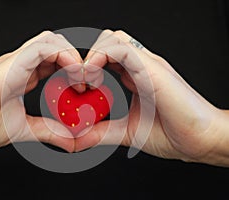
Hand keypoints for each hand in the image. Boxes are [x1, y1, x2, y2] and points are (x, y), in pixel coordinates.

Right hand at [0, 31, 81, 151]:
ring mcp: (15, 61)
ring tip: (80, 76)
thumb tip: (70, 141)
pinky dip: (62, 55)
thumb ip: (48, 131)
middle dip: (74, 59)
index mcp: (22, 76)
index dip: (72, 69)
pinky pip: (41, 47)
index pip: (53, 60)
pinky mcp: (11, 64)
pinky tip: (72, 73)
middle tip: (85, 80)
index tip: (82, 87)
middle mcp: (20, 65)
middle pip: (54, 44)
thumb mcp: (23, 128)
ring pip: (50, 39)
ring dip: (70, 54)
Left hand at [75, 30, 228, 165]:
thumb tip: (80, 138)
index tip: (80, 87)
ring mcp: (147, 64)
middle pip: (108, 40)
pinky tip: (95, 80)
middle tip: (81, 82)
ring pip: (113, 38)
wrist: (202, 140)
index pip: (108, 55)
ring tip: (88, 81)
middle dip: (89, 57)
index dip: (89, 66)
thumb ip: (103, 132)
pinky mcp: (152, 69)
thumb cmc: (173, 134)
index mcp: (136, 76)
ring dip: (93, 55)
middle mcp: (141, 66)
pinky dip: (101, 58)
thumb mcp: (128, 132)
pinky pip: (122, 49)